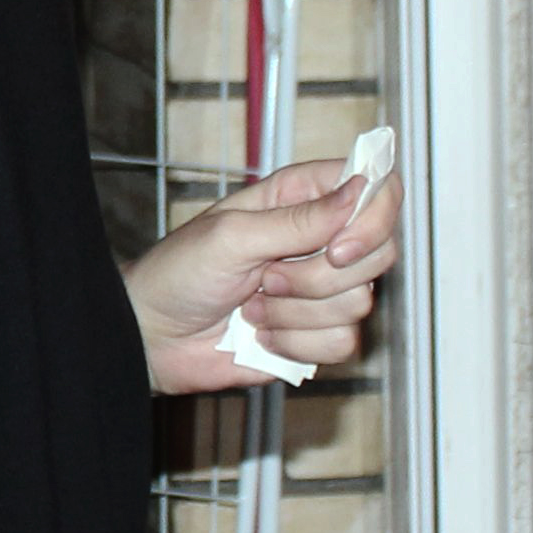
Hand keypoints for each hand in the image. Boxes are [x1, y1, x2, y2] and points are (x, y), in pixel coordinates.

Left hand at [131, 163, 403, 393]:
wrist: (153, 337)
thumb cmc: (178, 272)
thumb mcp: (231, 236)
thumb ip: (298, 220)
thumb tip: (359, 191)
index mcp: (302, 198)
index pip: (375, 188)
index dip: (374, 217)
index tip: (339, 246)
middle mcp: (321, 240)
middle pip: (379, 253)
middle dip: (320, 277)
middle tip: (267, 277)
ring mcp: (322, 290)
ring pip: (359, 303)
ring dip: (295, 313)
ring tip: (250, 305)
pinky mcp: (316, 334)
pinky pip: (342, 343)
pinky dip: (296, 343)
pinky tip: (260, 335)